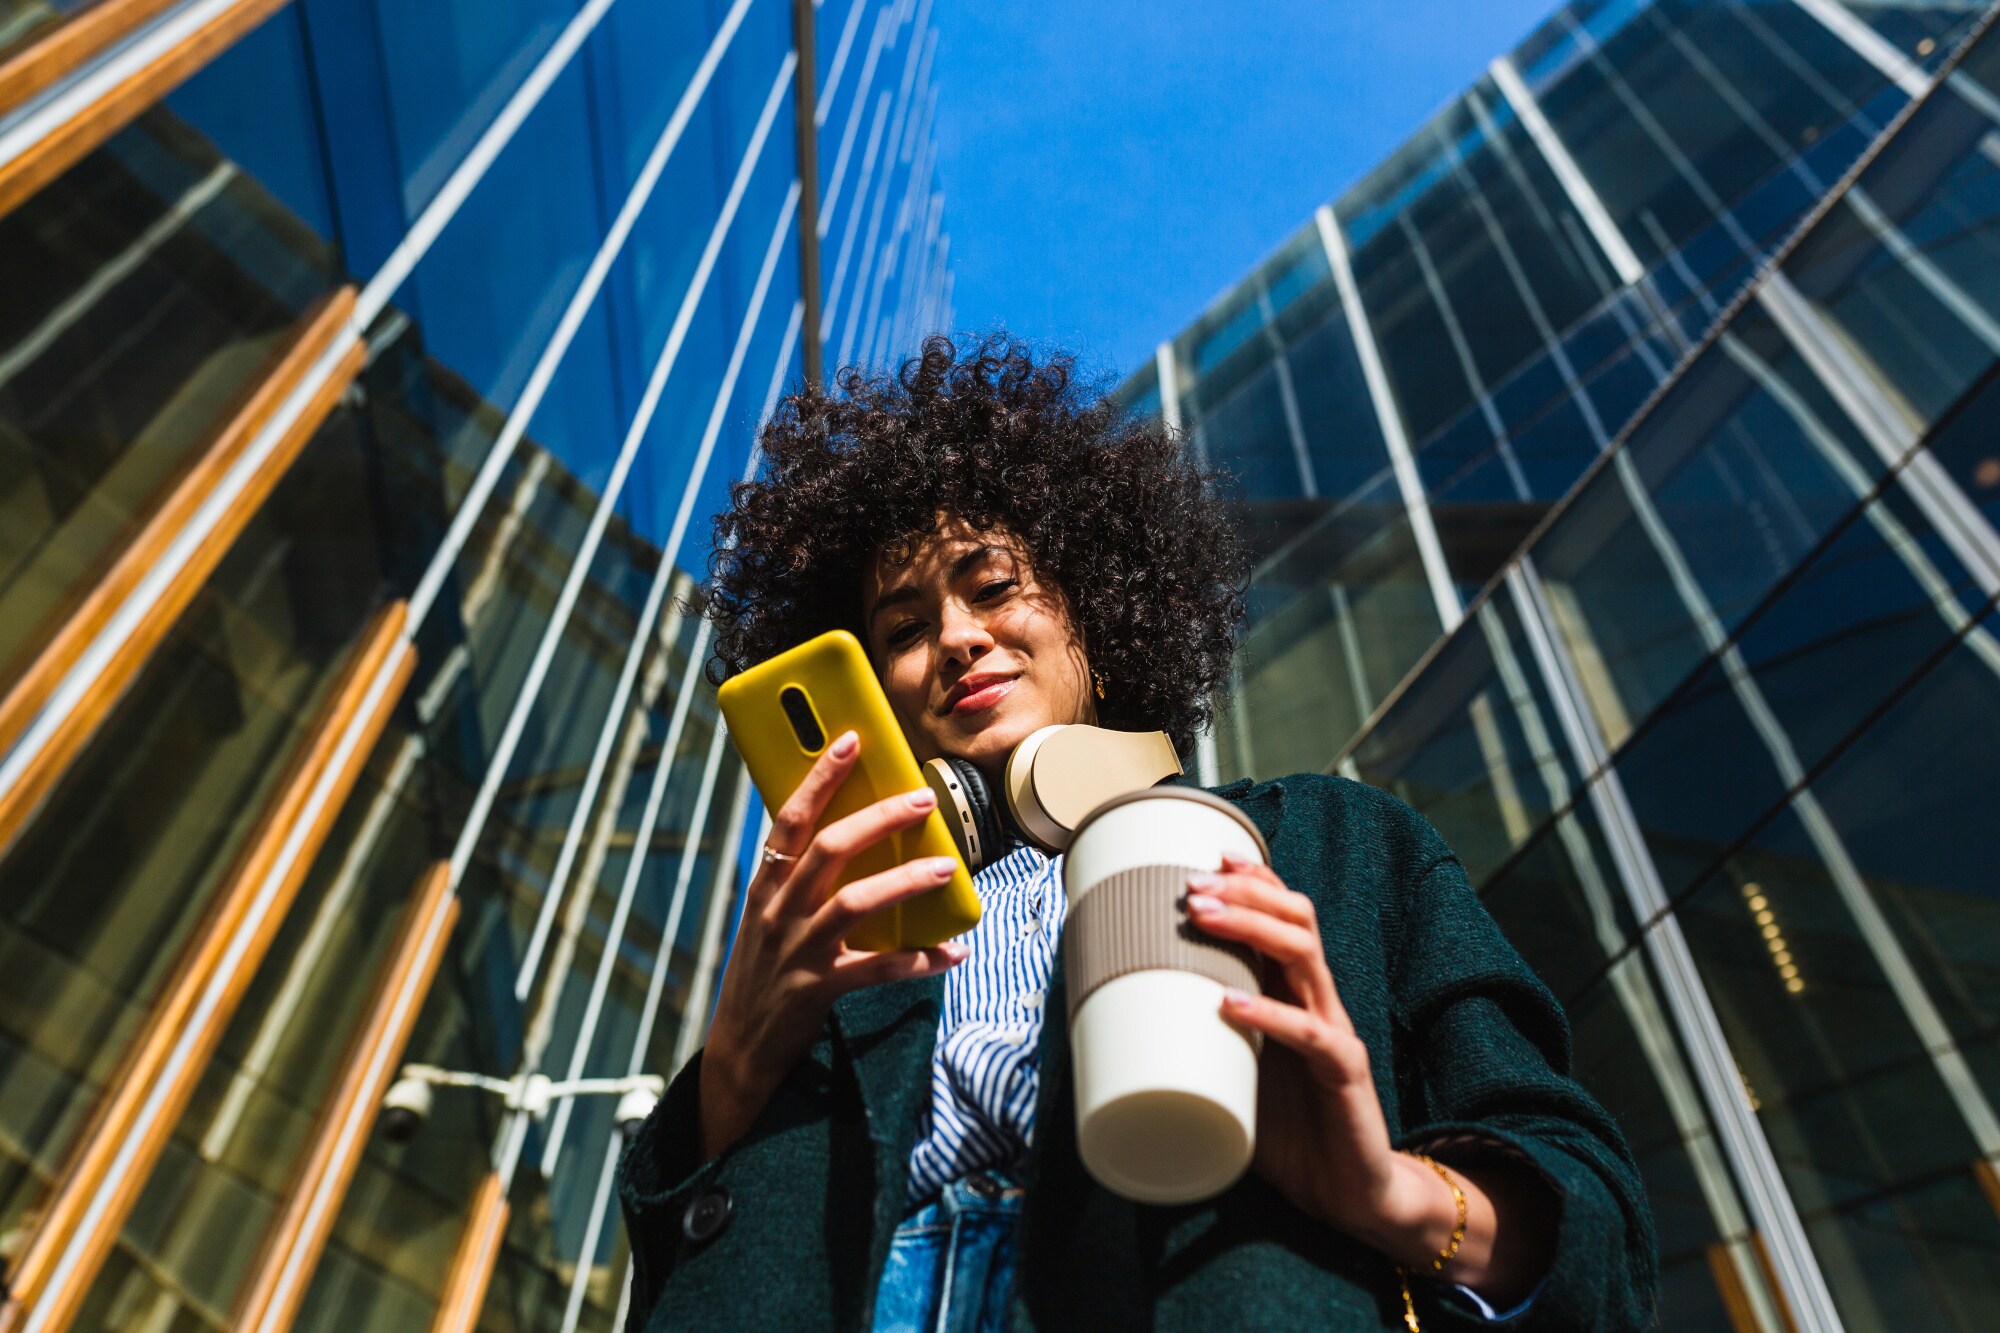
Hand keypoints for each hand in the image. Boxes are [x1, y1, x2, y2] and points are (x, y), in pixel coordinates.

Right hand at [699, 730, 965, 1158]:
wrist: (739, 1048)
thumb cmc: (763, 973)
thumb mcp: (767, 918)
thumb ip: (798, 881)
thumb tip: (850, 834)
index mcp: (766, 886)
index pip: (790, 819)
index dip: (820, 777)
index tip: (851, 742)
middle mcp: (778, 912)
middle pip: (829, 849)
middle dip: (879, 818)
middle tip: (923, 799)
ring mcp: (798, 950)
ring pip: (854, 902)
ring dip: (905, 881)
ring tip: (947, 868)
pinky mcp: (818, 989)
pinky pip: (877, 969)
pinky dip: (919, 960)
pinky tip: (952, 952)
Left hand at [1186, 854, 1547, 1300]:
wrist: (1352, 1192)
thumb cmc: (1287, 1130)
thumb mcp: (1229, 1075)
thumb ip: (1190, 1046)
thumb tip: (1107, 1031)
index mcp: (1294, 994)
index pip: (1284, 917)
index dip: (1254, 881)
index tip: (1208, 857)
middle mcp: (1318, 1001)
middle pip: (1296, 921)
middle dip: (1245, 894)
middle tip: (1193, 886)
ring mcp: (1335, 1032)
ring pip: (1306, 957)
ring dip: (1253, 929)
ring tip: (1203, 919)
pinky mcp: (1345, 1073)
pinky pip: (1311, 1035)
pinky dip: (1269, 1015)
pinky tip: (1231, 1005)